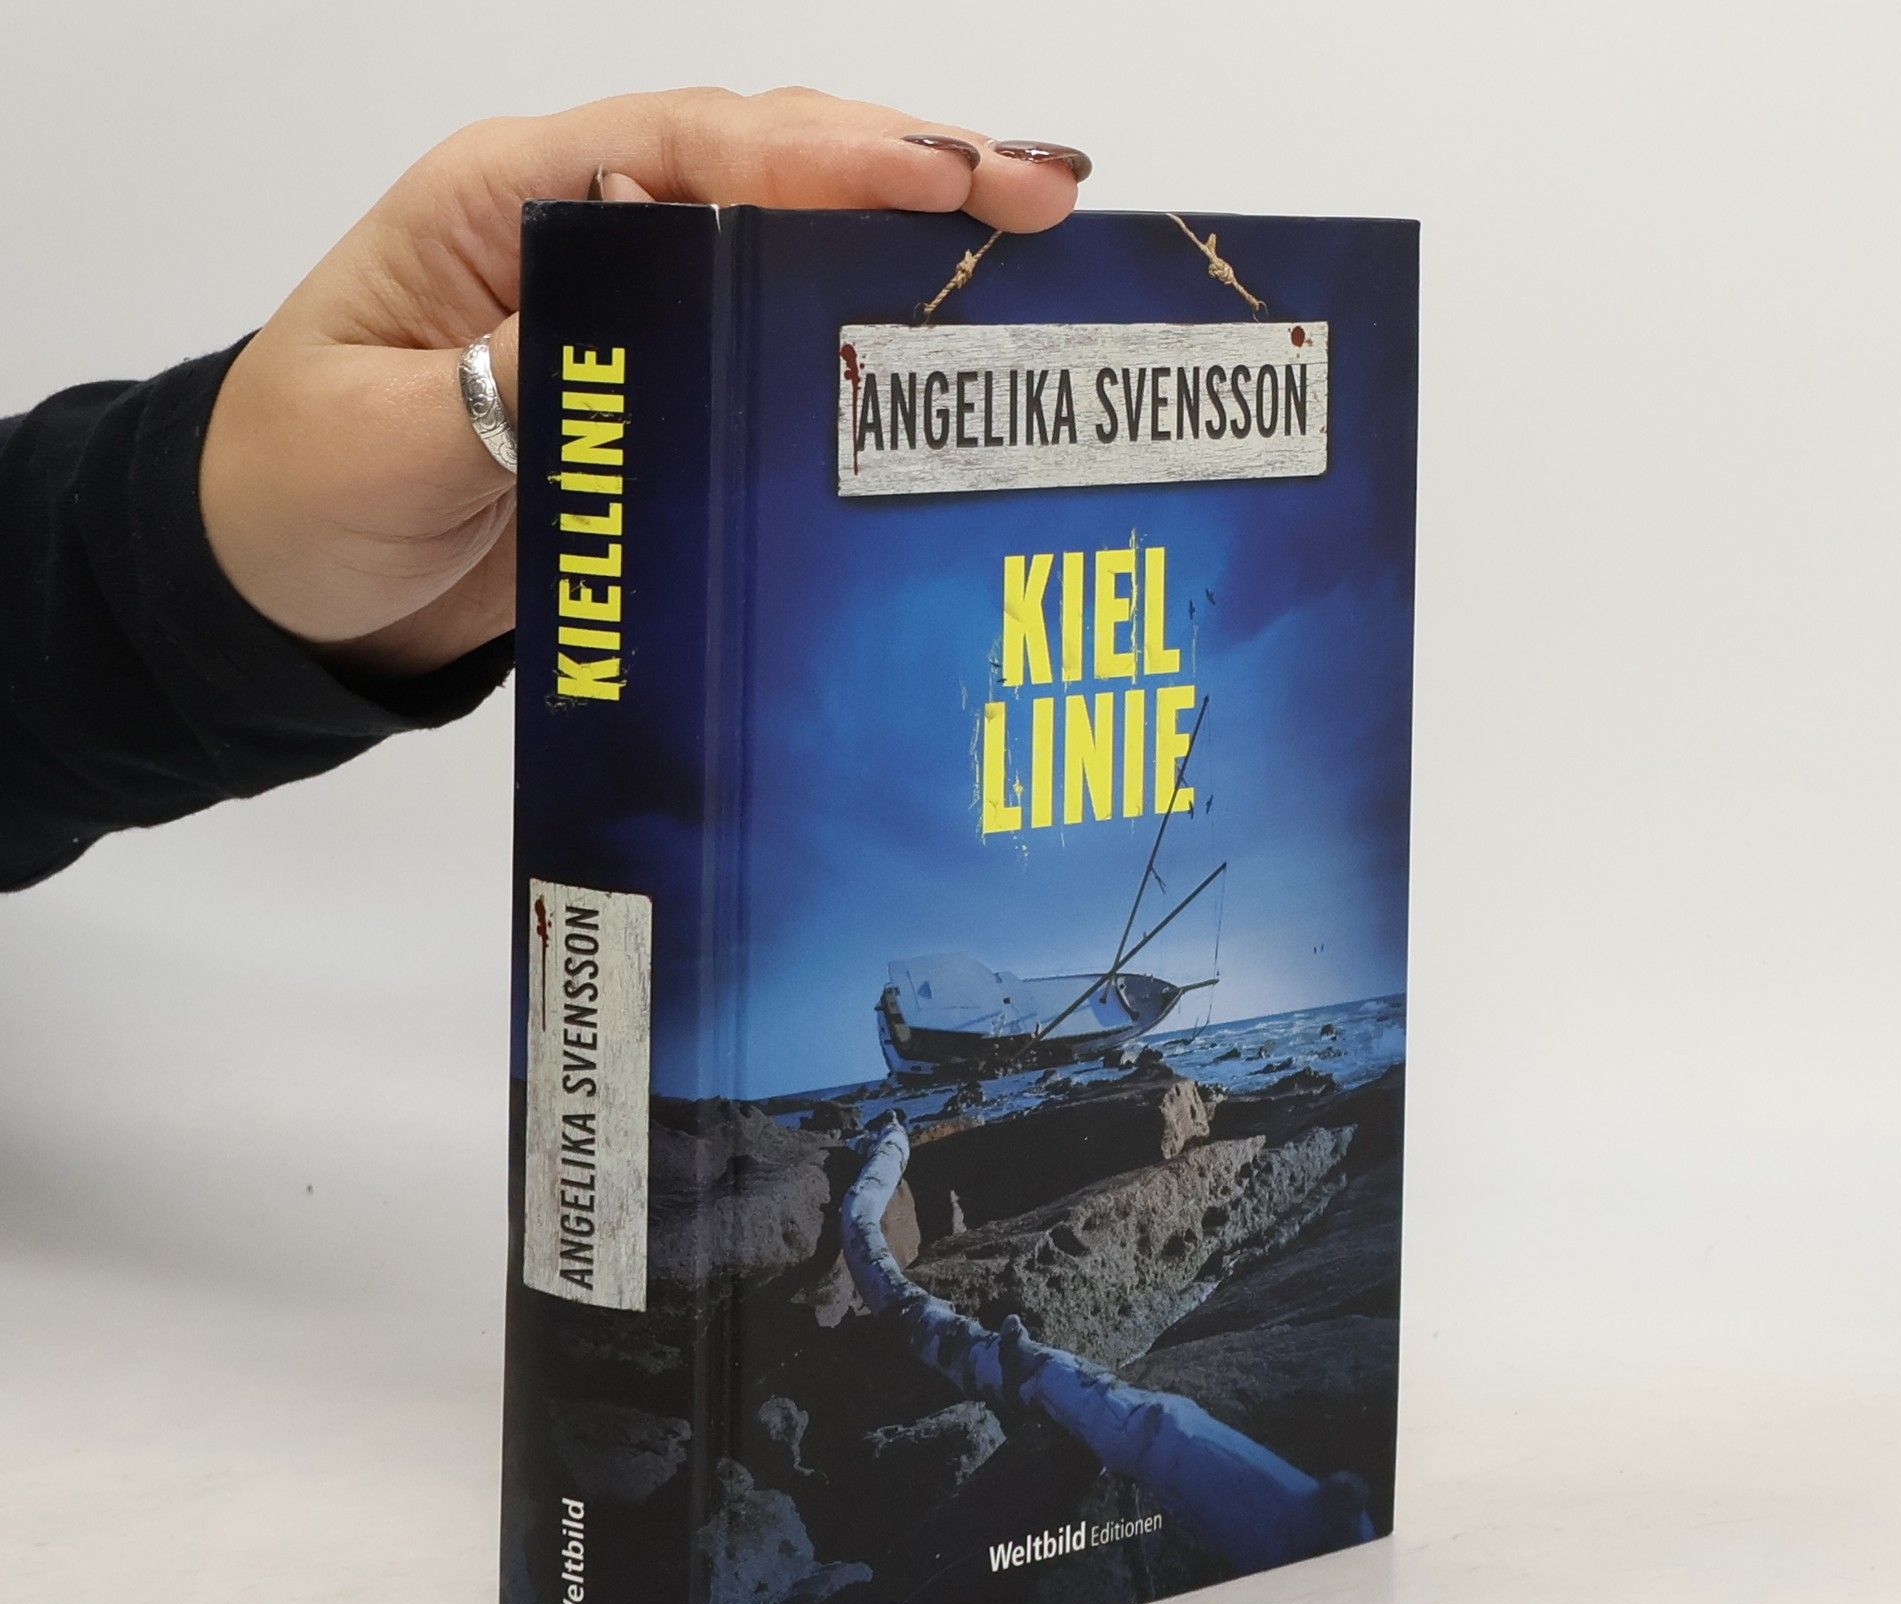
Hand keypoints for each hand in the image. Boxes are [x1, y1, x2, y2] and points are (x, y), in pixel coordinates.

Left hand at [199, 90, 1088, 676]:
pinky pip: (760, 338)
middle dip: (902, 166)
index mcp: (499, 202)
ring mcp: (620, 306)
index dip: (817, 158)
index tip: (936, 180)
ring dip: (899, 232)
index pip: (682, 146)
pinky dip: (848, 324)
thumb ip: (502, 379)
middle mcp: (575, 229)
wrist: (282, 582)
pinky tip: (929, 337)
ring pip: (776, 236)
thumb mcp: (383, 440)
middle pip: (758, 164)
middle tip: (1039, 194)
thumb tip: (632, 312)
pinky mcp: (648, 386)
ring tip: (1028, 239)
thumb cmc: (298, 488)